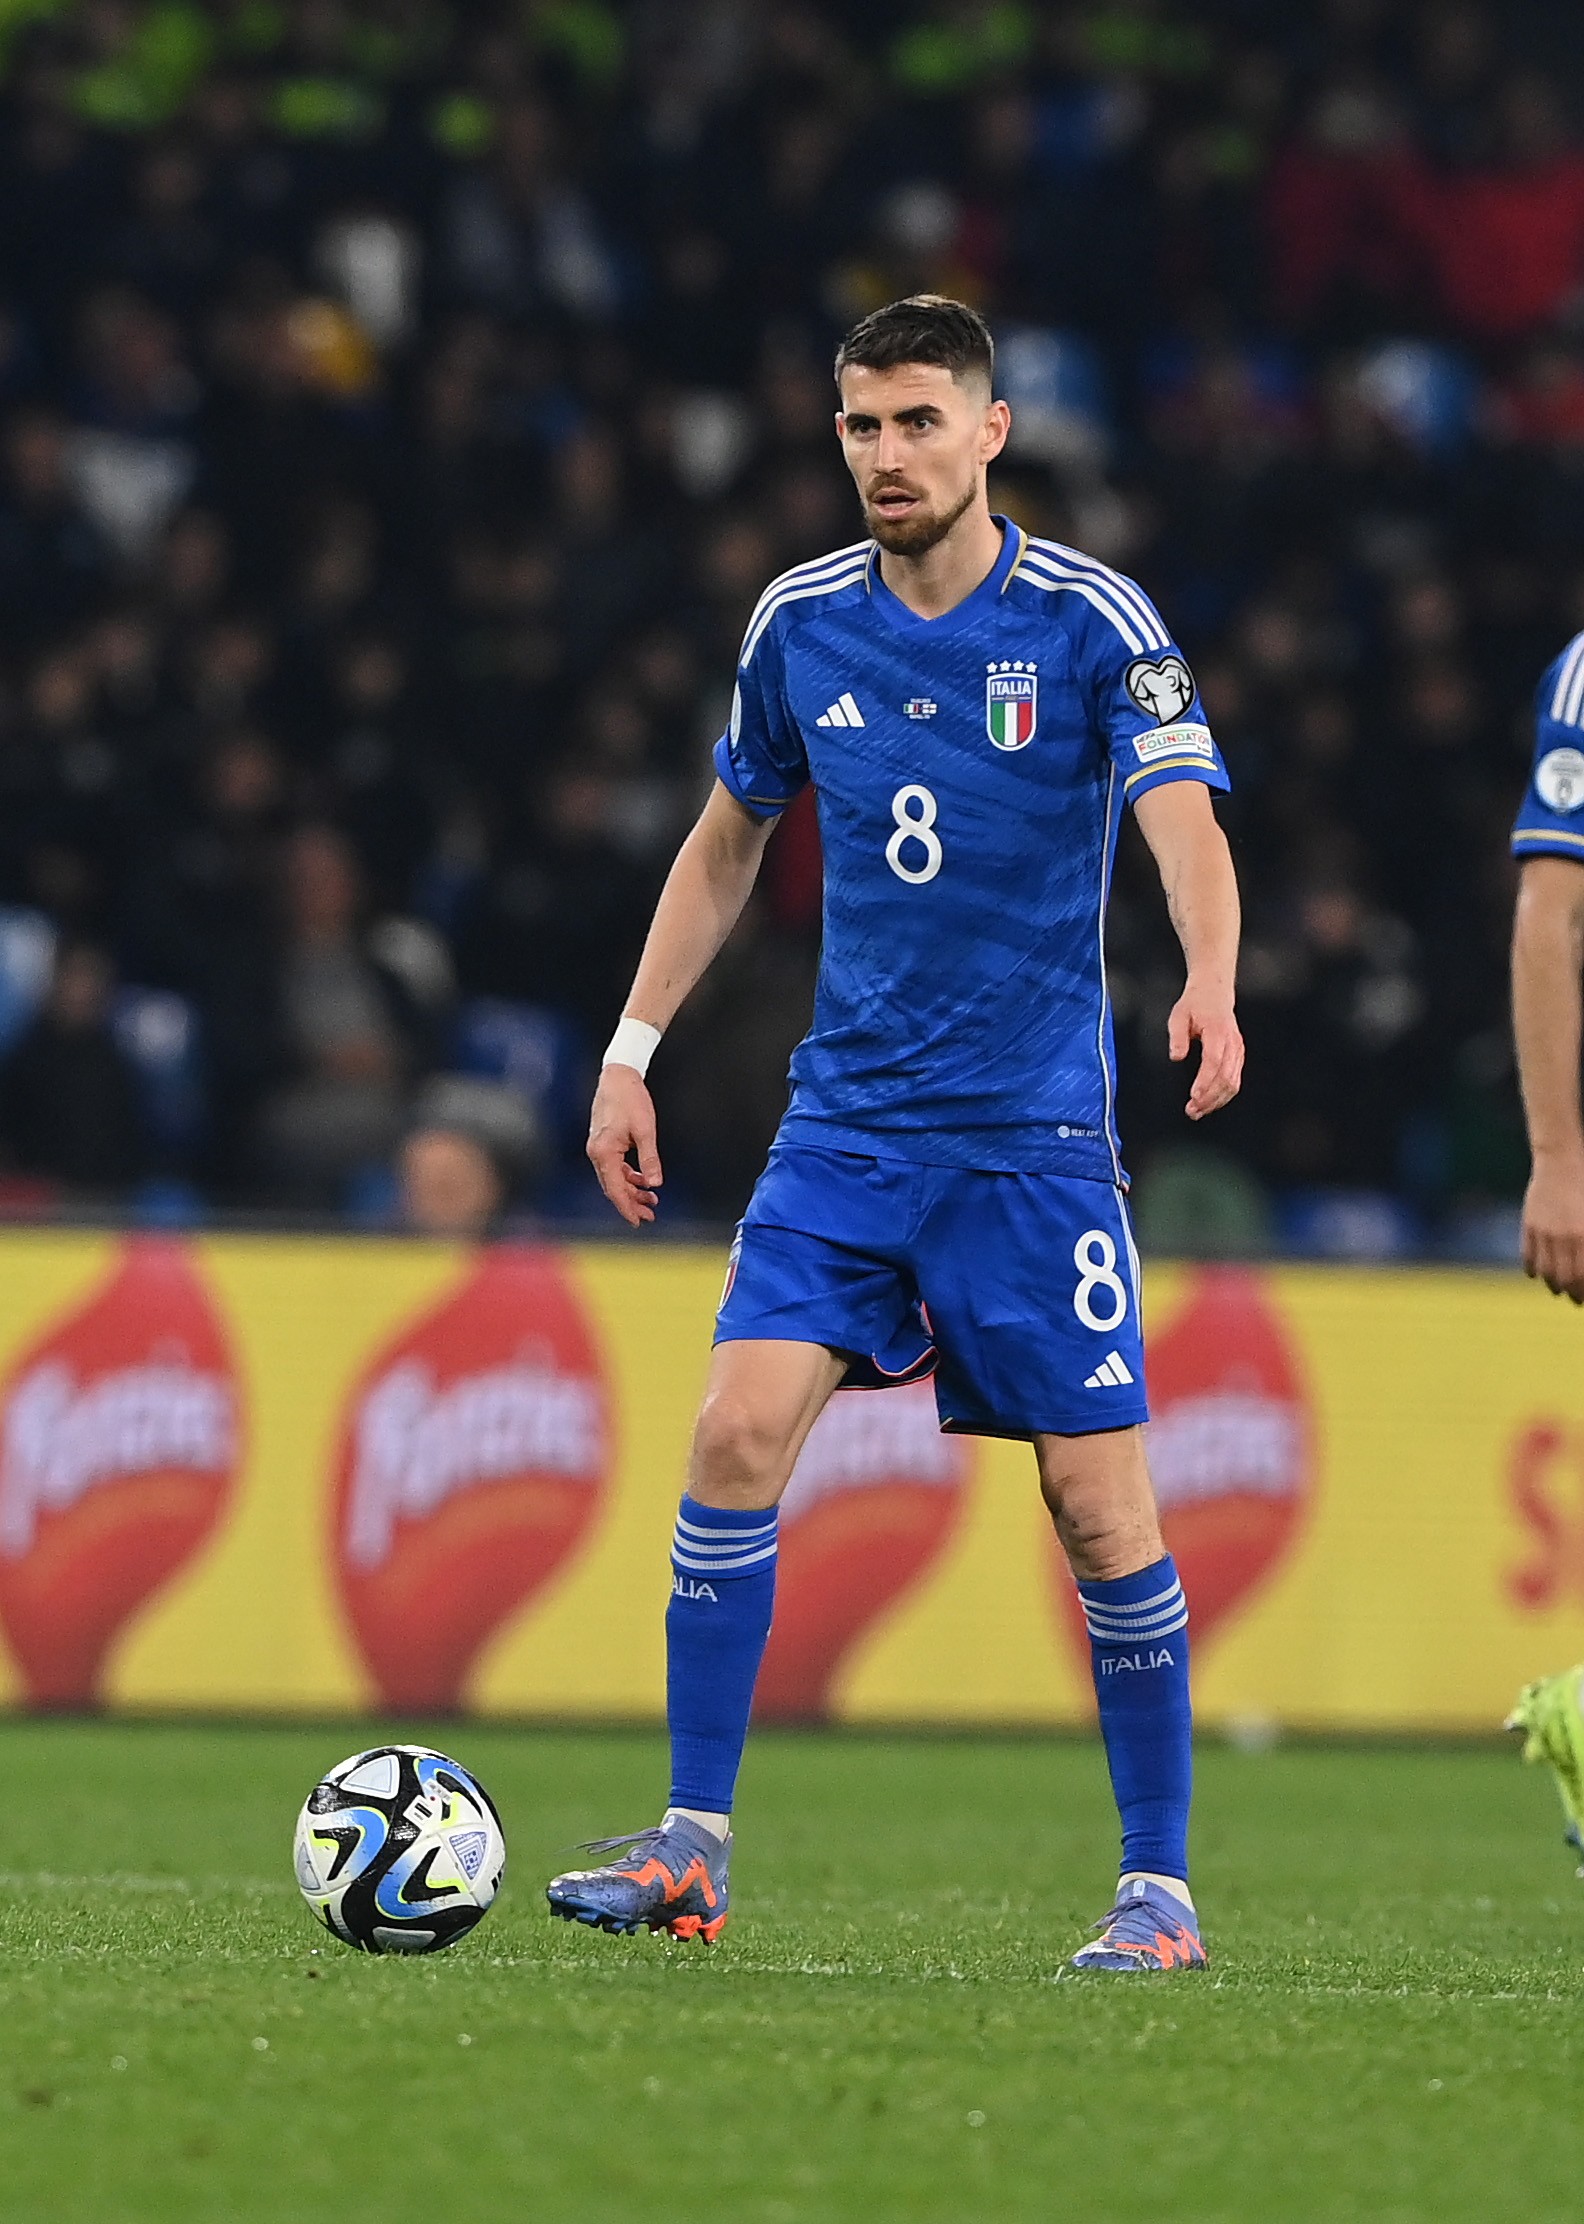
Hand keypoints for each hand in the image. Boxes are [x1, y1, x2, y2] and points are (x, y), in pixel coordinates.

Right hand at [586, 1063, 662, 1226]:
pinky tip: (641, 1180)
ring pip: (613, 1178)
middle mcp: (596, 1152)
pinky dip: (627, 1176)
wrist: (618, 1075)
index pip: (615, 1189)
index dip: (627, 1208)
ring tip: (650, 1199)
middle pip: (612, 1187)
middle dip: (631, 1203)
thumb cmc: (630, 1098)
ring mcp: (597, 1147)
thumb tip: (655, 1182)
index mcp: (604, 1152)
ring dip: (631, 1190)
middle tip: (649, 1214)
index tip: (638, 1221)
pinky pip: (613, 1167)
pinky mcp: (602, 1142)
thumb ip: (649, 1159)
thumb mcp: (646, 1130)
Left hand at [1168, 982, 1243, 1119]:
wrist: (1215, 992)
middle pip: (1225, 1076)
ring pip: (1233, 1082)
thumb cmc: (1194, 1004)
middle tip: (1191, 1110)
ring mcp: (1238, 1050)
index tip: (1193, 1096)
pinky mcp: (1238, 1056)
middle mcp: (1232, 1042)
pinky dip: (1223, 1095)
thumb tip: (1176, 1057)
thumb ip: (1177, 1037)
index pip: (1213, 1060)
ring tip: (1197, 1111)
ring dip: (1216, 1100)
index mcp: (1217, 1031)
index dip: (1204, 1080)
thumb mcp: (1178, 1015)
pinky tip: (1209, 1104)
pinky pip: (1235, 1080)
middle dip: (1209, 1097)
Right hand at [1521, 1150, 1583, 1302]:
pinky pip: (1528, 1256)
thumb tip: (1583, 1269)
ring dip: (1552, 1285)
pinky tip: (1538, 1274)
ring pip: (1546, 1271)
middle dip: (1572, 1294)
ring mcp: (1544, 1232)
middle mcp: (1564, 1237)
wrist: (1561, 1162)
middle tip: (1576, 1300)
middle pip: (1565, 1279)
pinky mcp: (1529, 1226)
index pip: (1582, 1276)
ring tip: (1558, 1290)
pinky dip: (1533, 1270)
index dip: (1583, 1292)